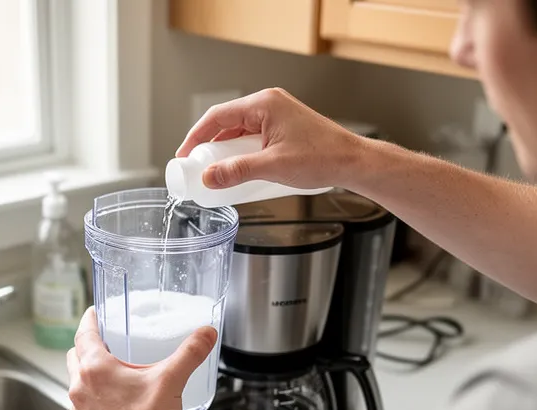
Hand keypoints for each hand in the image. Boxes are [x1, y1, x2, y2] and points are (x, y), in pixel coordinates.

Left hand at [66, 307, 218, 409]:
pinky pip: (82, 407)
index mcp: (95, 369)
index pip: (83, 334)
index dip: (89, 320)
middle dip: (87, 346)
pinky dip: (92, 399)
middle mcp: (80, 389)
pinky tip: (112, 403)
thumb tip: (205, 334)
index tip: (94, 313)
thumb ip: (190, 352)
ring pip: (76, 383)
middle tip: (104, 341)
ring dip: (88, 375)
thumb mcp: (172, 380)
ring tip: (111, 373)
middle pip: (75, 356)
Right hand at [175, 87, 370, 190]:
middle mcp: (269, 103)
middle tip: (197, 167)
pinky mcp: (283, 126)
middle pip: (226, 122)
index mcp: (264, 104)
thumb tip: (208, 177)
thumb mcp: (273, 167)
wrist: (353, 162)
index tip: (184, 155)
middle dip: (210, 146)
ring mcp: (277, 114)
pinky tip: (239, 169)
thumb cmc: (322, 158)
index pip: (217, 116)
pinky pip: (253, 136)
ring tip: (217, 172)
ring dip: (227, 151)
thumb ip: (238, 172)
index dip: (196, 136)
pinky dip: (242, 151)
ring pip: (240, 131)